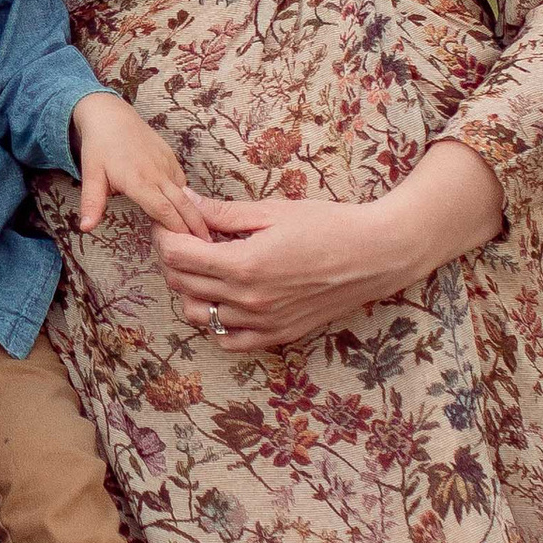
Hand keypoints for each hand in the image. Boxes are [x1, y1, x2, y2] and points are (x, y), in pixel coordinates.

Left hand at [73, 89, 207, 235]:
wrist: (110, 115)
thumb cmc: (99, 146)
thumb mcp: (91, 175)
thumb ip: (92, 203)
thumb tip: (85, 228)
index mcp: (139, 181)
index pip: (164, 211)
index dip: (176, 230)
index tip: (186, 246)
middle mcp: (157, 174)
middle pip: (183, 205)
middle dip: (195, 226)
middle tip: (207, 246)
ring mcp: (166, 164)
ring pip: (186, 194)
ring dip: (195, 213)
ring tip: (204, 233)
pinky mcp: (170, 157)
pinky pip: (182, 181)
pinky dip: (188, 197)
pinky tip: (190, 210)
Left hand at [155, 142, 505, 353]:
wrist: (377, 255)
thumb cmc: (329, 225)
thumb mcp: (273, 211)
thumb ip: (224, 213)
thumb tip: (185, 202)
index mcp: (244, 265)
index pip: (177, 256)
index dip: (166, 235)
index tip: (172, 222)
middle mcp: (248, 300)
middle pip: (182, 284)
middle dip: (175, 258)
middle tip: (188, 238)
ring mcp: (262, 322)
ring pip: (199, 315)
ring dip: (192, 289)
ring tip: (210, 266)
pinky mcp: (278, 334)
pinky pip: (229, 340)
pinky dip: (219, 322)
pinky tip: (229, 297)